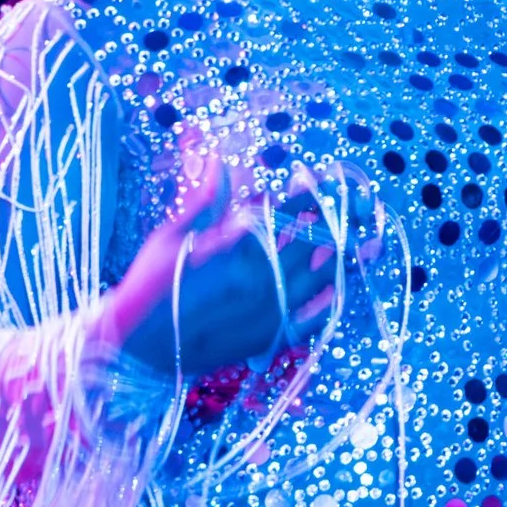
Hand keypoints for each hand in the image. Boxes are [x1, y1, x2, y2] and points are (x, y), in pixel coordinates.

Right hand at [106, 161, 381, 383]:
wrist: (137, 345)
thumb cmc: (149, 284)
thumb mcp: (173, 235)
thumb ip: (205, 200)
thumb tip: (219, 161)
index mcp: (235, 245)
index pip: (286, 211)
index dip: (310, 193)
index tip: (326, 178)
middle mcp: (259, 276)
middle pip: (313, 241)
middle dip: (338, 220)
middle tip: (361, 205)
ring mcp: (268, 309)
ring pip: (322, 277)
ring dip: (346, 256)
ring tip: (369, 241)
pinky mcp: (268, 338)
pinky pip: (314, 318)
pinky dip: (332, 300)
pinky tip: (343, 286)